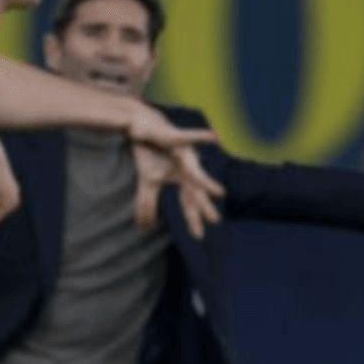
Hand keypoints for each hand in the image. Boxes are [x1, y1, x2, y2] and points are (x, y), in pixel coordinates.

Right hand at [125, 106, 222, 233]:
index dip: (193, 218)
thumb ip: (147, 203)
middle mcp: (188, 168)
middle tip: (214, 222)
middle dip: (203, 207)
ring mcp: (186, 155)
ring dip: (206, 182)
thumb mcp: (148, 182)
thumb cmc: (151, 154)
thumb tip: (144, 226)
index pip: (190, 202)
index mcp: (183, 178)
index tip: (198, 236)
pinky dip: (203, 137)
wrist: (146, 127)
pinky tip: (215, 137)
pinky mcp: (179, 141)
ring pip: (196, 172)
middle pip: (196, 191)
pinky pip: (190, 139)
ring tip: (220, 193)